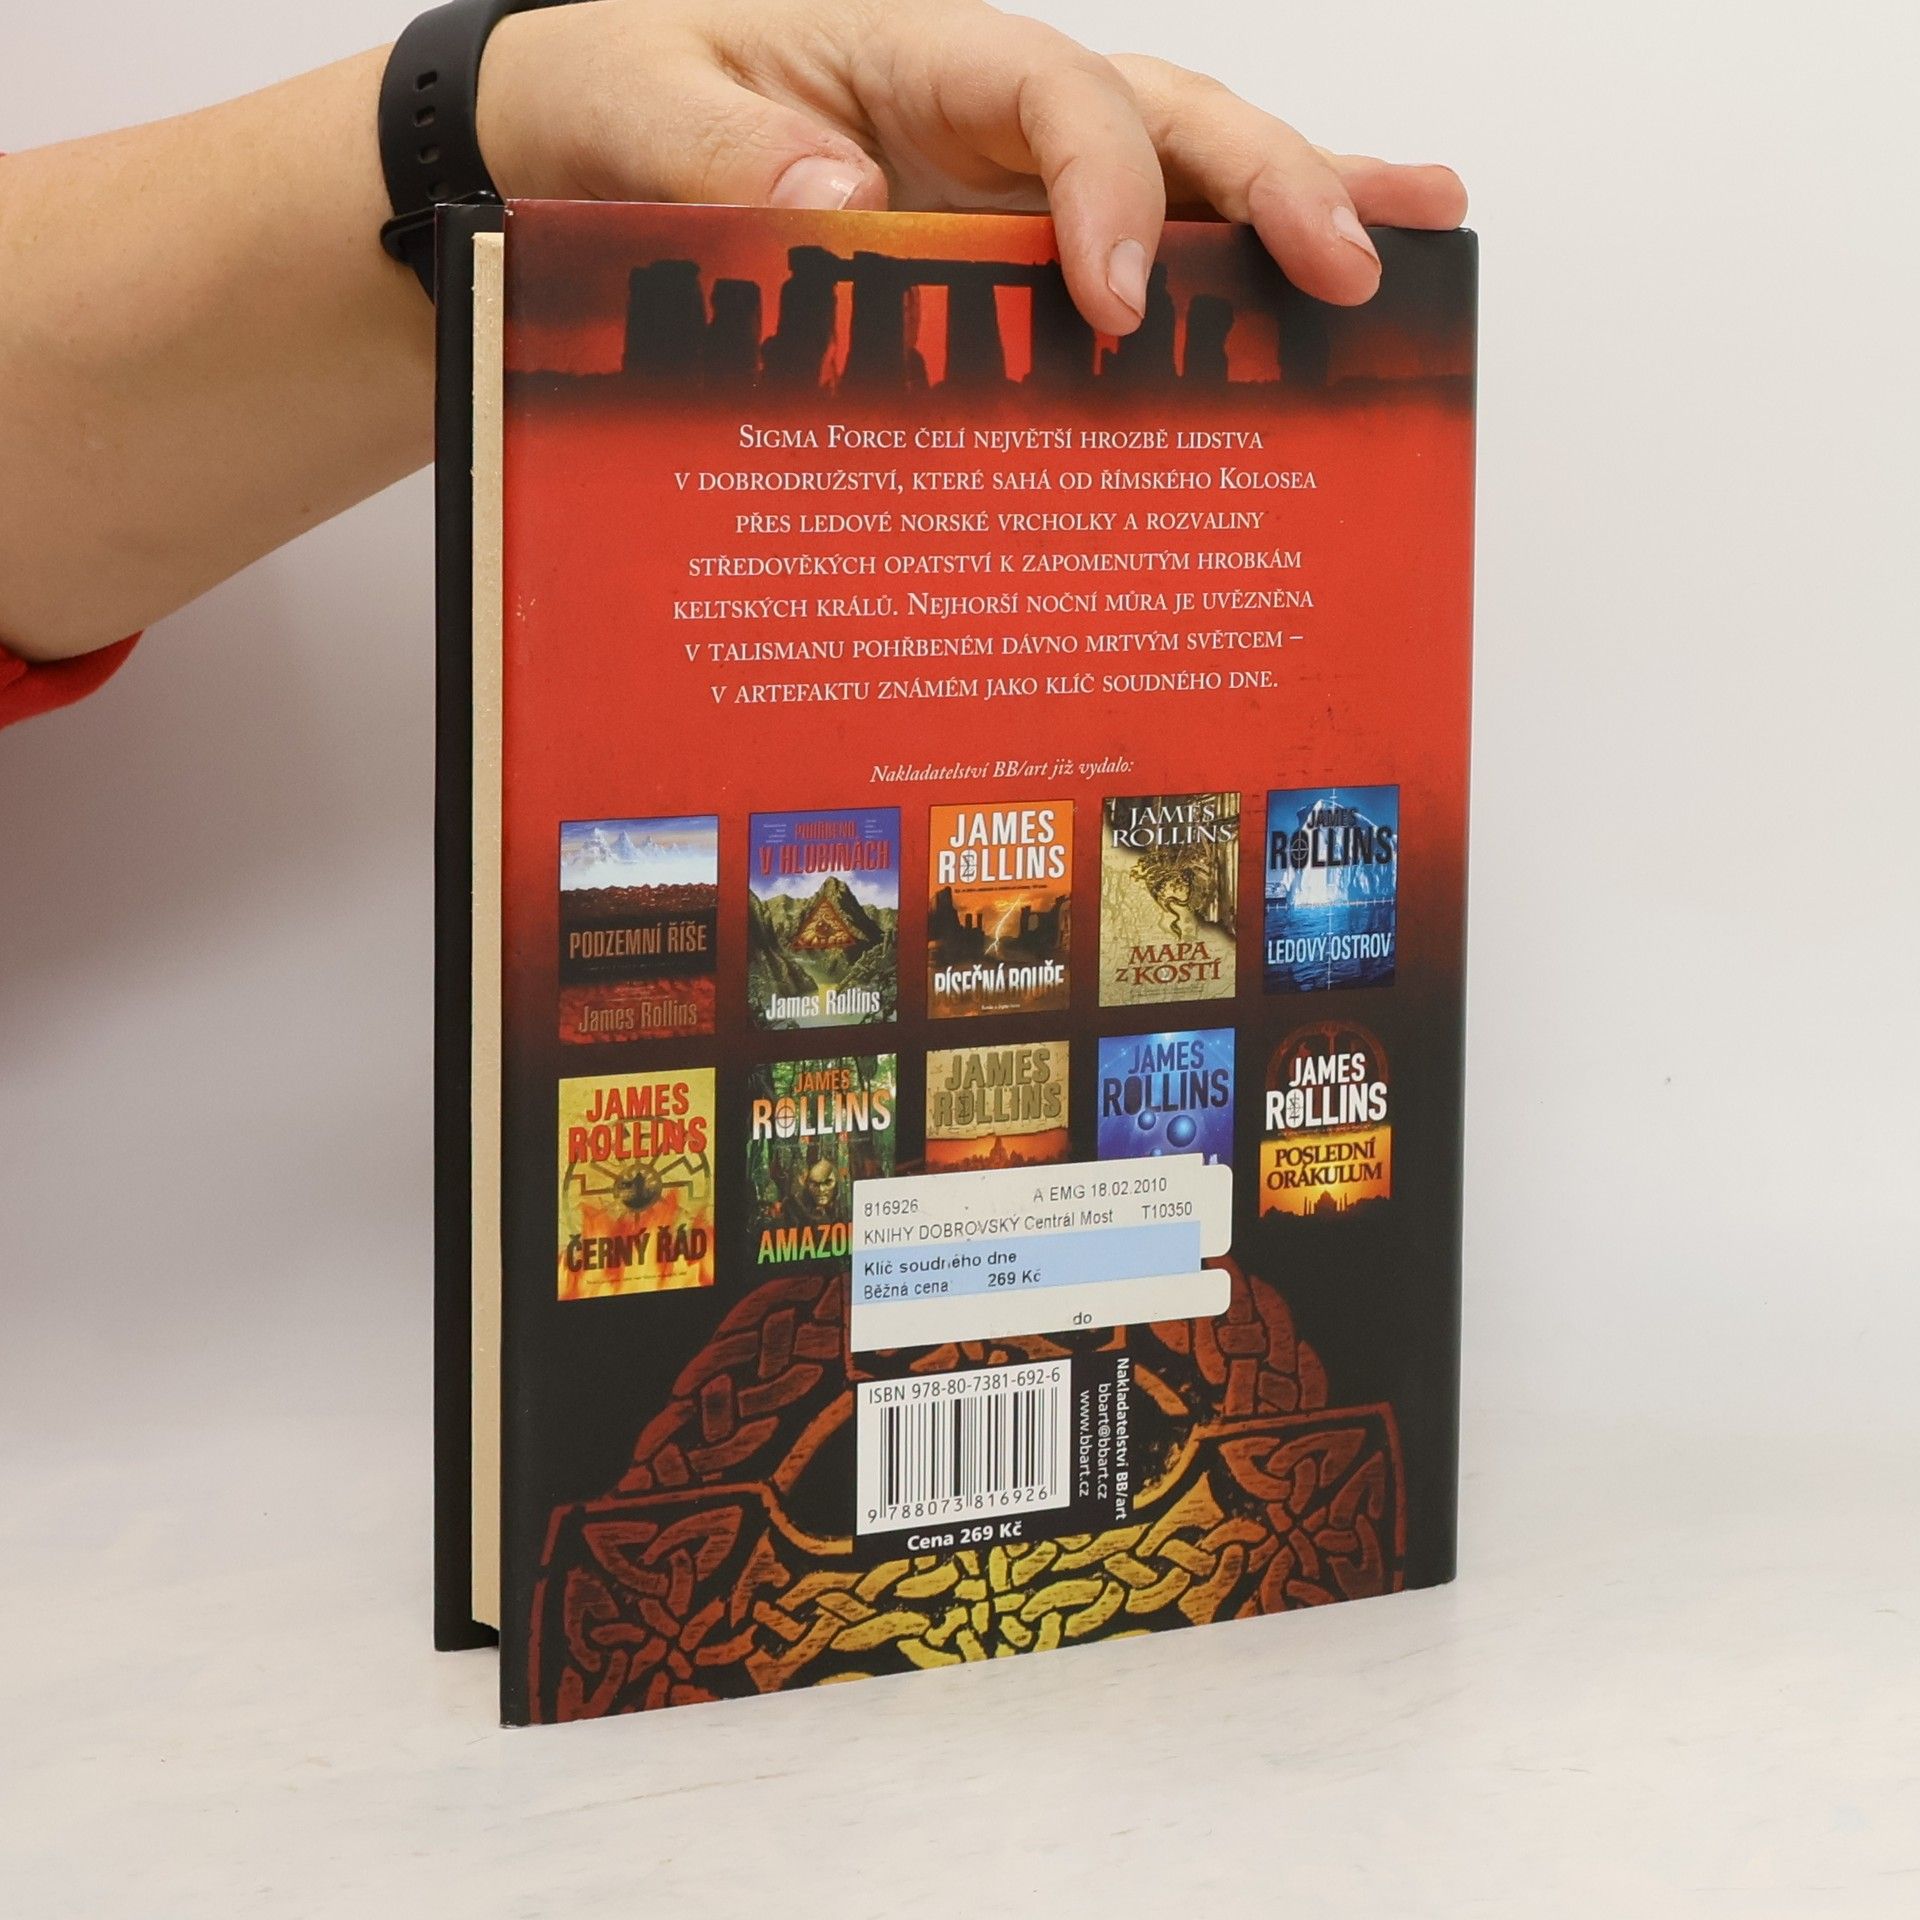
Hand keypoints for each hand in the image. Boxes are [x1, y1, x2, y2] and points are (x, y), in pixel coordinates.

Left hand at [478, 0, 1466, 333]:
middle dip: (1268, 187)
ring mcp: (1004, 173)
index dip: (1107, 190)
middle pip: (1164, 117)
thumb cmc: (605, 90)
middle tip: (1356, 266)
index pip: (1055, 95)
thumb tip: (839, 197)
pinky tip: (1314, 284)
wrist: (574, 128)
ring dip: (1295, 203)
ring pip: (1177, 169)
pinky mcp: (997, 242)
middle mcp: (985, 105)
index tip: (1114, 306)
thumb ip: (723, 147)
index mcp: (914, 48)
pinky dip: (1219, 265)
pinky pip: (1127, 244)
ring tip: (1417, 237)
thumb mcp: (630, 106)